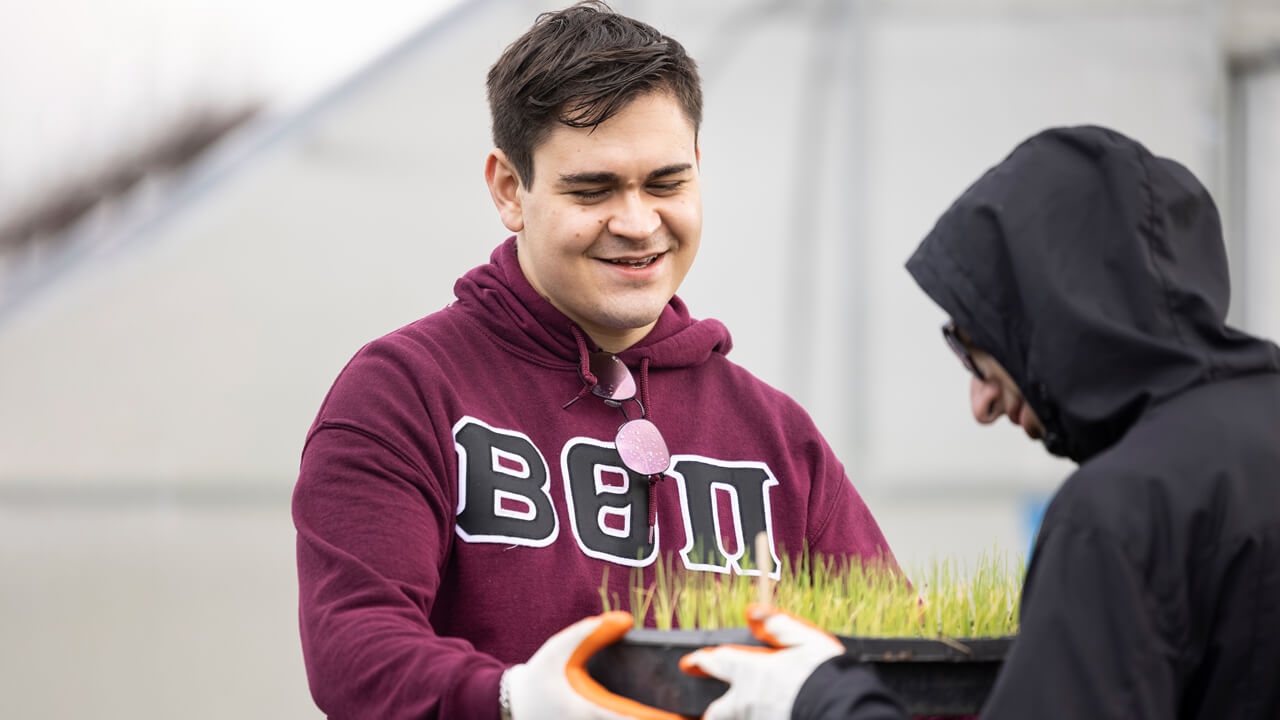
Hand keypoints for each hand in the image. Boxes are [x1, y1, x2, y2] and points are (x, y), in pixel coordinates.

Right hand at [503, 610, 684, 719]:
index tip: (686, 716)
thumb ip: (591, 633)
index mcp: (590, 711)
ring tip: (679, 719)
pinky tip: (653, 719)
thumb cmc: (537, 679)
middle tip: (693, 718)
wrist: (509, 707)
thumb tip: (626, 620)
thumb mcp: (560, 649)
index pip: (634, 719)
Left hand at [680, 604, 843, 719]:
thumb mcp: (808, 640)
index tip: (690, 664)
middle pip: (716, 712)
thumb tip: (752, 612)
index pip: (718, 662)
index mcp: (754, 673)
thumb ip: (778, 625)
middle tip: (715, 710)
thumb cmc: (828, 676)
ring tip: (749, 713)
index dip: (702, 660)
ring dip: (737, 717)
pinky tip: (771, 717)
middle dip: (714, 711)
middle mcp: (748, 703)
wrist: (847, 713)